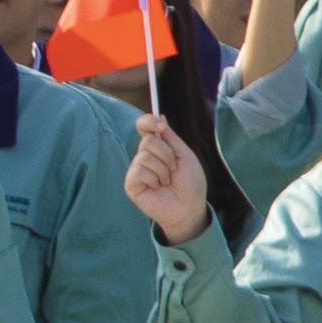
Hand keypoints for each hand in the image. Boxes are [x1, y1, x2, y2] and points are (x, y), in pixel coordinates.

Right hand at [119, 114, 210, 242]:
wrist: (190, 207)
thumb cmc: (190, 183)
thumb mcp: (184, 154)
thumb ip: (170, 136)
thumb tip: (159, 116)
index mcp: (157, 147)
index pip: (144, 126)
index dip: (148, 121)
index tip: (160, 125)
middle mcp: (144, 156)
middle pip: (148, 141)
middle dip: (167, 155)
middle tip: (174, 169)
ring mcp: (136, 170)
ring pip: (145, 156)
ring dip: (163, 170)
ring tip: (167, 181)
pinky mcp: (131, 184)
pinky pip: (139, 171)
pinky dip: (154, 179)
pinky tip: (158, 188)